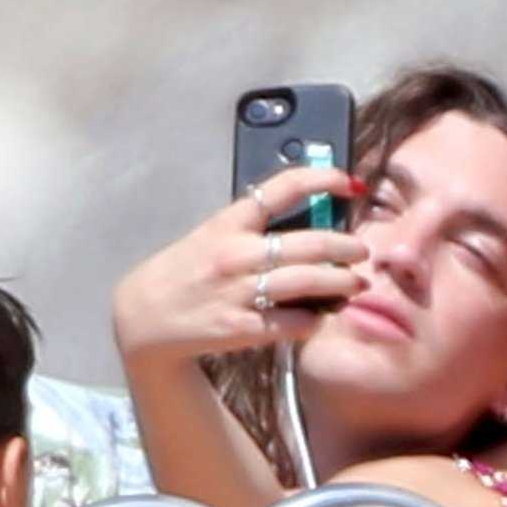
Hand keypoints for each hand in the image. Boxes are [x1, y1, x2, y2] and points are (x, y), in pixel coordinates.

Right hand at [114, 166, 367, 367]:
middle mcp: (237, 254)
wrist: (144, 317)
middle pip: (311, 242)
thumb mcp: (211, 236)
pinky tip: (320, 317)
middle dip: (348, 246)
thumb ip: (252, 227)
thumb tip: (306, 220)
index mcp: (230, 223)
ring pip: (309, 282)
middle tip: (362, 251)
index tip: (351, 183)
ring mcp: (239, 292)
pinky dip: (314, 320)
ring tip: (356, 283)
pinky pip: (293, 323)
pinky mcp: (241, 328)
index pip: (285, 187)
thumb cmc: (185, 272)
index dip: (325, 178)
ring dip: (342, 282)